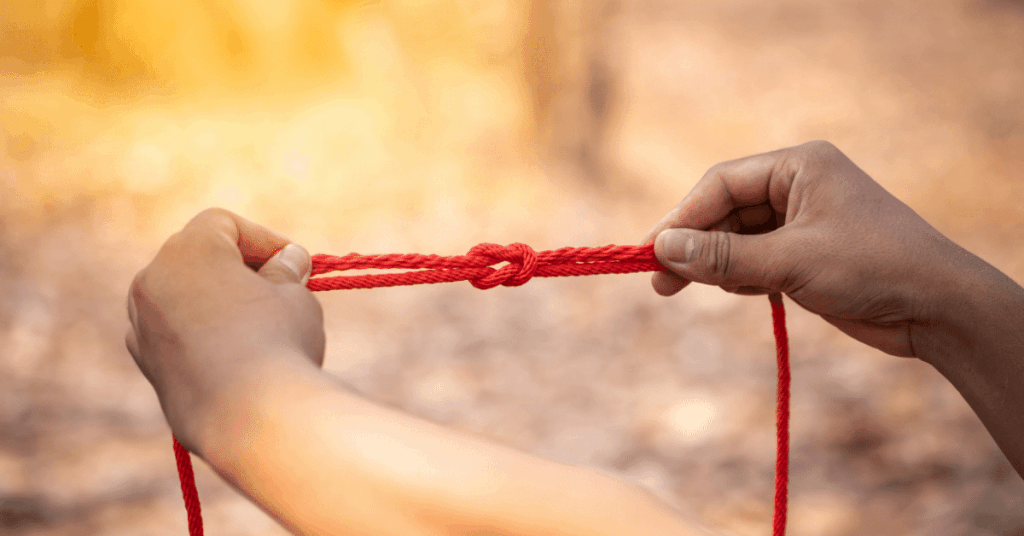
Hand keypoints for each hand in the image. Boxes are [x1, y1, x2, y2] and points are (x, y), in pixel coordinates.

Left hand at [125, 208, 324, 453]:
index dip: (266, 240)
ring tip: (263, 326)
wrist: (251, 417)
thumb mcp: (294, 294)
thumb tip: (286, 261)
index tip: (296, 264)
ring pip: (183, 297)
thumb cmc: (277, 342)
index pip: (224, 225)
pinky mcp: (147, 366)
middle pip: (197, 257)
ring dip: (218, 302)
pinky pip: (175, 334)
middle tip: (283, 289)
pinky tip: (238, 356)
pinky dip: (202, 335)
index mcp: (186, 250)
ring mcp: (142, 326)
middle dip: (239, 268)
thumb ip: (285, 271)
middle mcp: (152, 280)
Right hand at [642, 140, 975, 358]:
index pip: (721, 184)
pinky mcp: (804, 254)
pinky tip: (741, 292)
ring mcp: (801, 221)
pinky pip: (754, 259)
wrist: (936, 309)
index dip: (681, 218)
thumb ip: (724, 256)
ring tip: (694, 290)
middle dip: (694, 246)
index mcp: (798, 166)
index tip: (650, 251)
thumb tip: (662, 247)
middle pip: (723, 211)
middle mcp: (797, 186)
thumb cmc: (872, 268)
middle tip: (660, 282)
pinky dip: (740, 277)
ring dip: (716, 265)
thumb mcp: (790, 261)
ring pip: (736, 238)